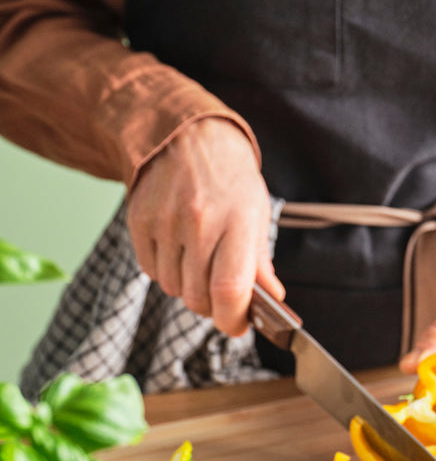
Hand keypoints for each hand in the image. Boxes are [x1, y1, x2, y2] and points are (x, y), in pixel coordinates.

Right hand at [126, 117, 283, 335]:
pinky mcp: (138, 222)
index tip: (239, 326)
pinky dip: (166, 273)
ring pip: (174, 289)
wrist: (186, 134)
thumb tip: (271, 302)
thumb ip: (261, 262)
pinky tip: (179, 252)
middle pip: (198, 296)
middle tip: (222, 296)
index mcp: (237, 221)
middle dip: (213, 308)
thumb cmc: (229, 179)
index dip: (233, 319)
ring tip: (201, 264)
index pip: (230, 288)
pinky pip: (151, 272)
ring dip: (189, 289)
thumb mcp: (256, 214)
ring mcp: (164, 222)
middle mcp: (199, 222)